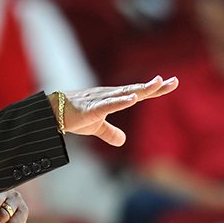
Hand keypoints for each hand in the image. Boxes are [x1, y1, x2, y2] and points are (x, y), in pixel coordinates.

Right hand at [49, 75, 178, 146]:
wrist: (50, 113)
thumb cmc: (72, 116)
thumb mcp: (94, 126)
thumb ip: (110, 132)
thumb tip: (123, 140)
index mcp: (111, 99)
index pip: (137, 93)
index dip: (154, 89)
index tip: (172, 83)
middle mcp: (108, 95)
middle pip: (135, 90)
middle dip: (154, 87)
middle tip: (173, 81)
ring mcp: (99, 100)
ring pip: (123, 93)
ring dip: (140, 89)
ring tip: (156, 83)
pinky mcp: (90, 108)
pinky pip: (108, 104)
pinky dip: (120, 101)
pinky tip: (132, 98)